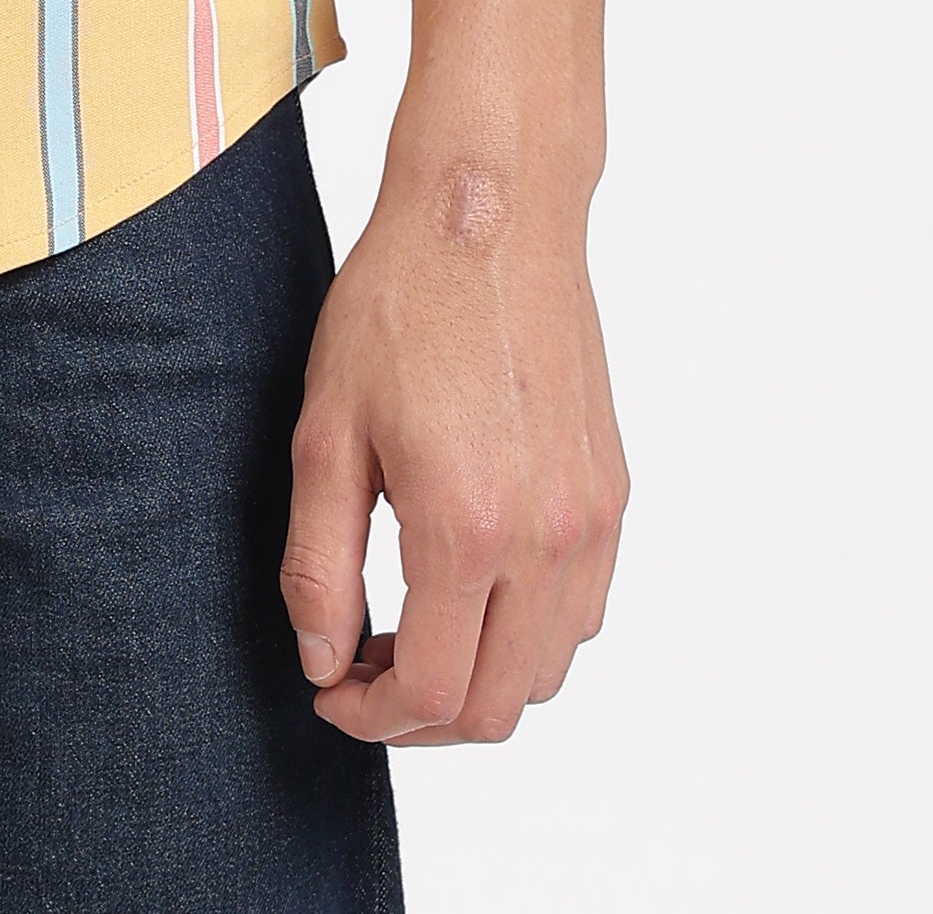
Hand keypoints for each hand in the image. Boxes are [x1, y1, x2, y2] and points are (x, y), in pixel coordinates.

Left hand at [279, 147, 627, 747]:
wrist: (491, 215)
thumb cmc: (399, 303)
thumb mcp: (325, 432)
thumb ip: (320, 563)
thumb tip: (324, 661)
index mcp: (465, 527)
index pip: (429, 692)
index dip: (370, 716)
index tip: (329, 690)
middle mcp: (546, 538)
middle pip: (496, 707)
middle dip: (420, 716)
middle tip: (361, 670)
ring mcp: (592, 520)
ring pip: (547, 671)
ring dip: (479, 679)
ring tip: (410, 630)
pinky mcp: (612, 494)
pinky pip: (583, 612)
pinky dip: (529, 633)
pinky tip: (471, 585)